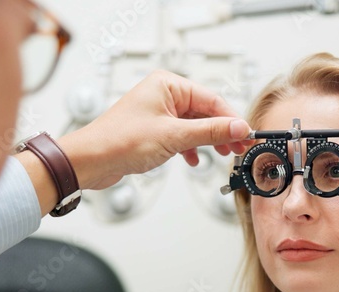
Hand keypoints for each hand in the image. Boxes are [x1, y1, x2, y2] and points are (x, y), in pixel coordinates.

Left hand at [59, 70, 252, 190]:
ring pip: (195, 125)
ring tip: (221, 154)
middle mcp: (164, 94)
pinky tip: (193, 159)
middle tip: (239, 148)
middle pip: (205, 112)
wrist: (91, 160)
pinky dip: (191, 147)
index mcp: (168, 84)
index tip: (247, 135)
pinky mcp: (154, 129)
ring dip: (208, 140)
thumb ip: (210, 132)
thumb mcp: (173, 136)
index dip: (232, 119)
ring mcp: (159, 112)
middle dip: (222, 131)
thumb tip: (237, 127)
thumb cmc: (119, 140)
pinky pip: (182, 135)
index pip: (212, 99)